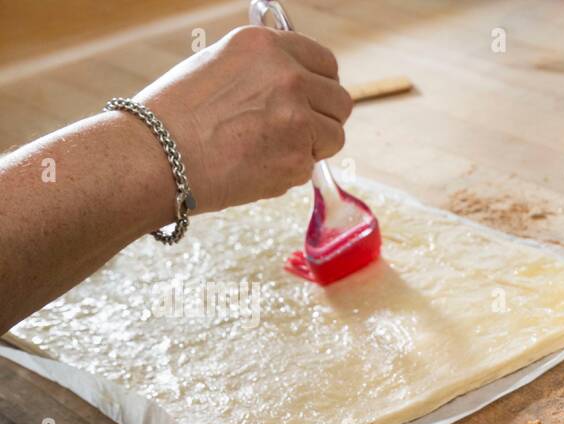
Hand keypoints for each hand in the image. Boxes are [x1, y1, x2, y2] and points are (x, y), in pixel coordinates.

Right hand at [134, 26, 352, 213]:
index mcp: (265, 46)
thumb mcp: (218, 65)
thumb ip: (263, 70)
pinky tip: (258, 165)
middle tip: (299, 131)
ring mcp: (297, 118)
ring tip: (272, 148)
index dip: (321, 84)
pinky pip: (312, 166)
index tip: (314, 98)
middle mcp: (287, 76)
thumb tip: (299, 82)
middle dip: (324, 117)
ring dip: (314, 146)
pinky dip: (292, 170)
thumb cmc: (176, 114)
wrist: (157, 155)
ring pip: (335, 135)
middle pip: (339, 99)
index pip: (325, 62)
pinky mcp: (298, 157)